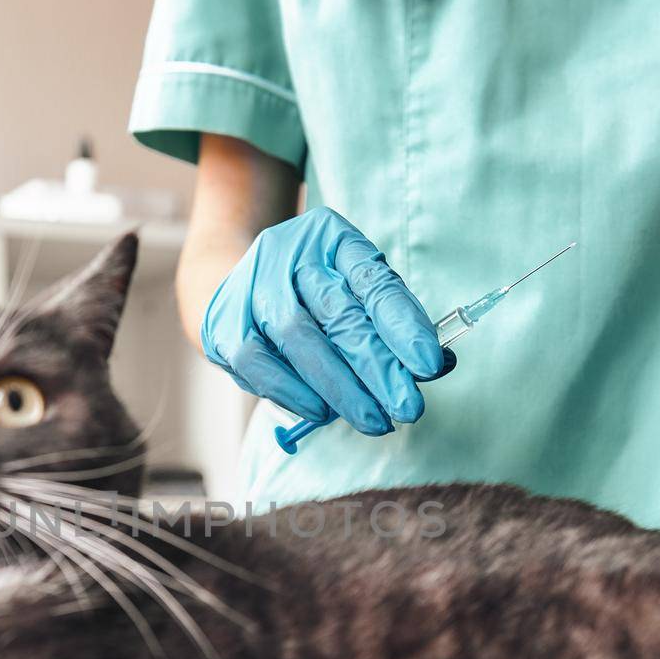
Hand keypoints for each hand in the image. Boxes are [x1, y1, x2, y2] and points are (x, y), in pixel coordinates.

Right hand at [201, 207, 447, 433]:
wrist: (226, 285)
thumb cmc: (306, 295)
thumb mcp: (349, 291)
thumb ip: (388, 323)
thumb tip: (436, 365)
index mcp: (330, 239)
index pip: (373, 282)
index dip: (403, 324)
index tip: (429, 365)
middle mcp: (289, 254)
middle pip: (339, 313)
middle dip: (378, 367)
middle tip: (407, 407)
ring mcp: (252, 287)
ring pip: (300, 338)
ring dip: (340, 387)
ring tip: (373, 419)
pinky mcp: (223, 324)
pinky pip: (260, 363)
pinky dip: (293, 392)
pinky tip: (321, 413)